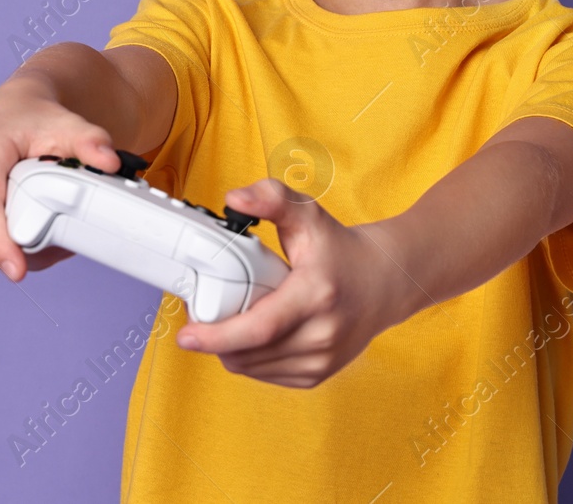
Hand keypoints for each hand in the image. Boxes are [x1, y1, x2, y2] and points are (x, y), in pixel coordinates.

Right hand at [0, 77, 122, 281]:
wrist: (12, 109)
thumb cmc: (36, 119)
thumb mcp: (68, 125)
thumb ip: (91, 141)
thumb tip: (110, 162)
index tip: (17, 270)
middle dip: (18, 252)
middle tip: (58, 248)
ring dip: (7, 252)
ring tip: (44, 238)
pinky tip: (21, 235)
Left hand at [174, 178, 420, 388]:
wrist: (385, 281)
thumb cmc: (341, 249)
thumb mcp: (307, 214)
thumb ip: (271, 197)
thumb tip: (234, 198)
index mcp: (316, 295)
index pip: (260, 327)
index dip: (218, 336)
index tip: (186, 335)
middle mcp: (322, 333)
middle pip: (250, 353)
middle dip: (215, 339)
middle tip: (201, 313)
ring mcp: (323, 359)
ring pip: (254, 369)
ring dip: (230, 351)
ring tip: (225, 322)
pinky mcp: (319, 374)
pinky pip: (268, 375)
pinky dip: (250, 359)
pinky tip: (250, 336)